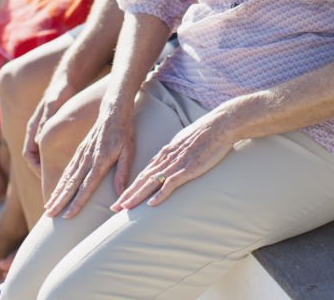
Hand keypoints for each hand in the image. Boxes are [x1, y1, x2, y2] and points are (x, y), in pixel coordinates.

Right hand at [24, 71, 76, 174]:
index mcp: (34, 128)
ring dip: (52, 165)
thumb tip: (38, 142)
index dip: (36, 168)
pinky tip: (73, 159)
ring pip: (45, 153)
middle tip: (57, 183)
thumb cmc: (60, 90)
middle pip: (36, 158)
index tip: (47, 178)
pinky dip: (59, 155)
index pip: (29, 156)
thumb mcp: (52, 106)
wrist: (68, 76)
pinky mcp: (55, 127)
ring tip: (65, 177)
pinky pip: (54, 146)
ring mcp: (45, 129)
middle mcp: (37, 130)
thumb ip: (44, 122)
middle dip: (44, 171)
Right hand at [44, 104, 134, 218]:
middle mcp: (87, 158)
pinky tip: (55, 192)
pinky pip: (68, 169)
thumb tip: (120, 195)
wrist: (113, 110)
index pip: (87, 185)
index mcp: (100, 160)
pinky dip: (60, 182)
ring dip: (57, 193)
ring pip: (67, 177)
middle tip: (49, 215)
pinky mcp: (79, 151)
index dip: (77, 201)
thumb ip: (122, 172)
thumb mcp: (129, 151)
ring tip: (48, 208)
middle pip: (71, 183)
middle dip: (60, 200)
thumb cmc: (124, 132)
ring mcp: (81, 154)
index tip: (68, 215)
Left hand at [114, 107, 234, 210]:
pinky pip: (171, 183)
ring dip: (137, 197)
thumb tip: (169, 161)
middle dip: (128, 195)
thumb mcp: (184, 141)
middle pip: (143, 179)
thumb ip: (175, 152)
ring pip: (152, 183)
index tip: (121, 198)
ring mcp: (177, 163)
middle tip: (114, 208)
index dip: (131, 186)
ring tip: (125, 209)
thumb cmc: (205, 132)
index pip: (144, 173)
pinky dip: (160, 194)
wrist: (219, 125)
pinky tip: (151, 204)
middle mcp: (167, 158)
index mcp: (166, 152)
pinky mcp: (188, 168)